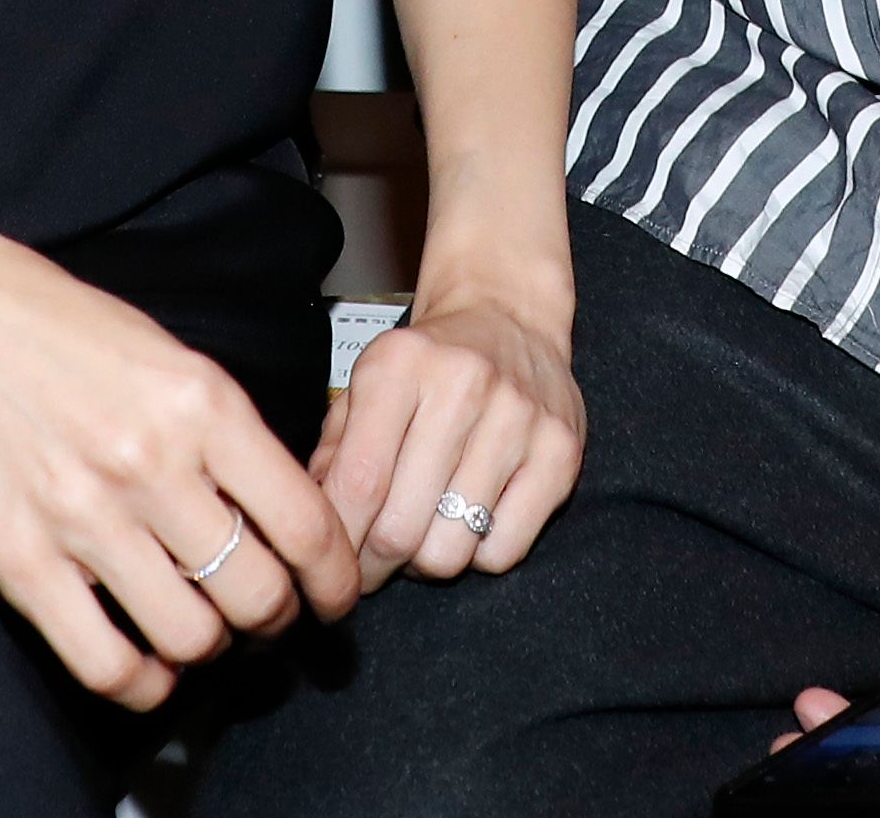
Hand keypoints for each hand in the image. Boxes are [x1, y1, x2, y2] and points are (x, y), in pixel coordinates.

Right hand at [0, 158, 361, 711]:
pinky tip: (145, 664)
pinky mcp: (20, 558)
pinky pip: (105, 663)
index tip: (332, 592)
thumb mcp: (164, 350)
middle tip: (264, 608)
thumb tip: (277, 507)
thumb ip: (221, 426)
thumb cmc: (51, 321)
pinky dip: (141, 683)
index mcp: (201, 401)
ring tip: (200, 627)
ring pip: (190, 637)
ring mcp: (83, 516)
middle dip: (275, 615)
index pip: (304, 523)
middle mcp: (151, 462)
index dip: (334, 576)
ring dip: (209, 646)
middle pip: (256, 593)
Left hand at [311, 290, 584, 591]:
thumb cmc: (426, 364)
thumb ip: (334, 451)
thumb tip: (318, 524)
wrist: (507, 316)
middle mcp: (463, 385)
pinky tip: (469, 522)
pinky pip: (503, 552)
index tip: (333, 561)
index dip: (340, 540)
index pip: (359, 481)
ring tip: (424, 532)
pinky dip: (477, 555)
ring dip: (427, 561)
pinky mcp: (561, 453)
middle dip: (377, 563)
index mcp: (401, 363)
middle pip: (402, 528)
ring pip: (451, 551)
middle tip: (374, 560)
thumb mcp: (368, 383)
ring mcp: (519, 419)